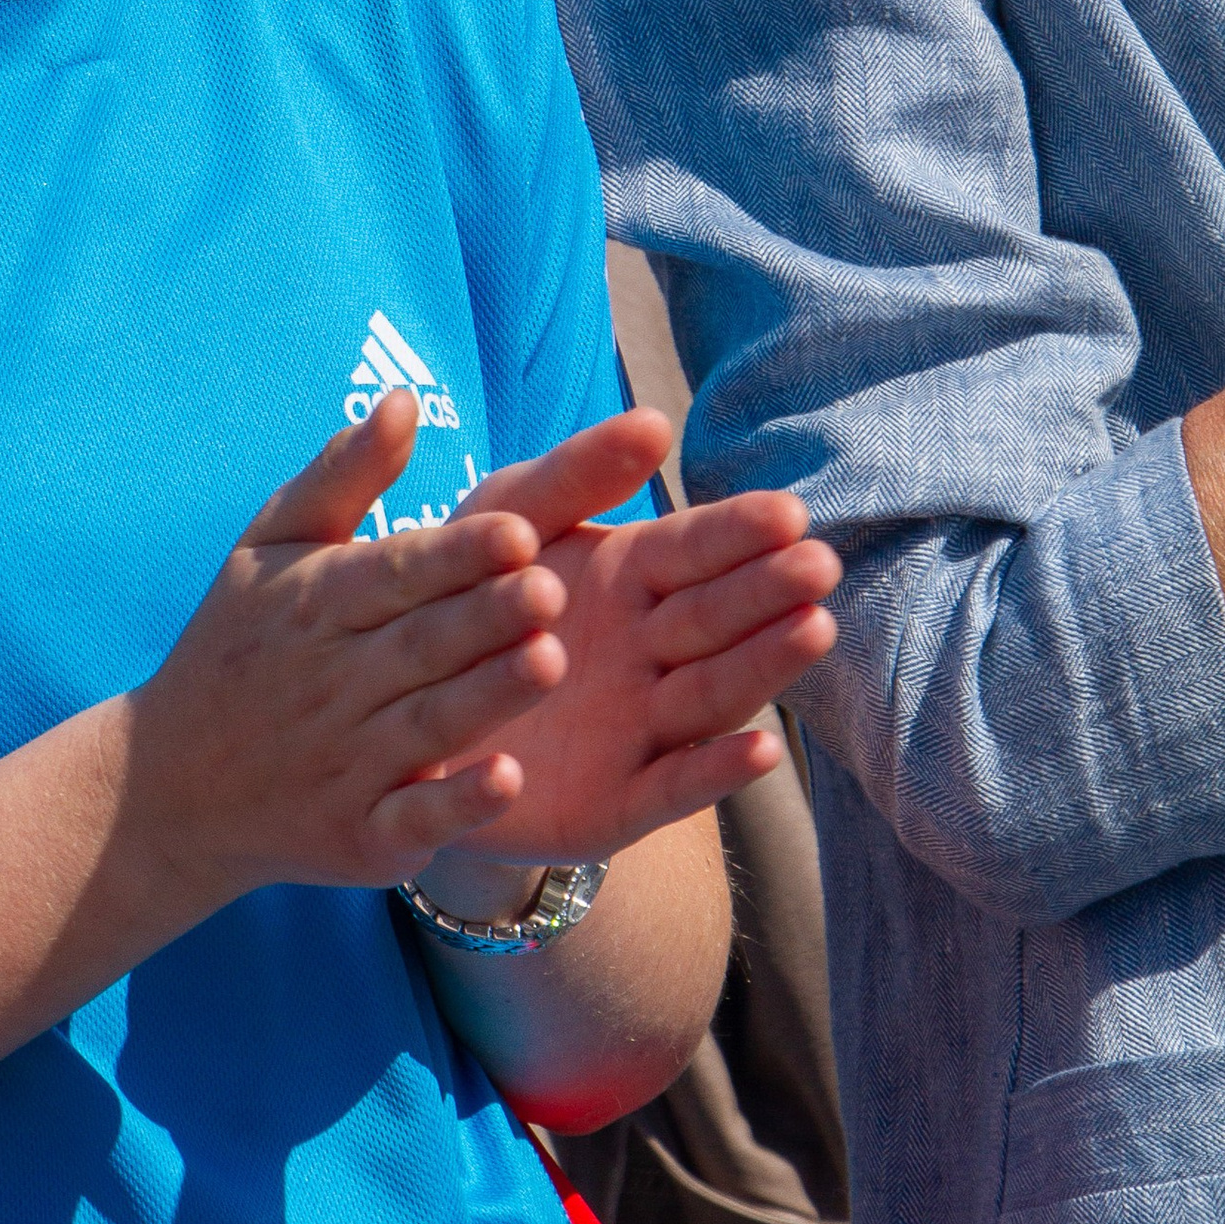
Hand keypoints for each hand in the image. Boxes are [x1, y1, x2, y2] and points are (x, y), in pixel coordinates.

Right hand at [119, 390, 604, 919]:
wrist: (168, 789)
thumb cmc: (237, 647)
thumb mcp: (268, 547)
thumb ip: (342, 473)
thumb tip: (403, 399)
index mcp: (317, 602)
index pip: (395, 572)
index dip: (455, 554)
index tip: (517, 530)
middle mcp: (333, 680)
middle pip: (422, 645)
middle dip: (486, 617)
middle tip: (552, 588)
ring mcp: (347, 762)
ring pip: (429, 725)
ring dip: (488, 696)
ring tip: (549, 661)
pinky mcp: (361, 834)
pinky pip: (413, 818)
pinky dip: (456, 803)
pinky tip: (506, 781)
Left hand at [419, 425, 839, 876]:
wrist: (407, 728)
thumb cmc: (463, 606)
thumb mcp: (505, 524)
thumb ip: (572, 476)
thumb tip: (656, 418)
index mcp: (626, 580)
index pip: (693, 550)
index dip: (738, 532)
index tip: (788, 512)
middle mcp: (649, 654)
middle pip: (717, 618)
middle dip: (770, 590)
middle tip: (817, 564)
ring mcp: (640, 730)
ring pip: (712, 695)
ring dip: (764, 666)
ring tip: (813, 630)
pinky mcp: (615, 805)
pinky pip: (671, 786)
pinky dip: (713, 771)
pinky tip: (760, 752)